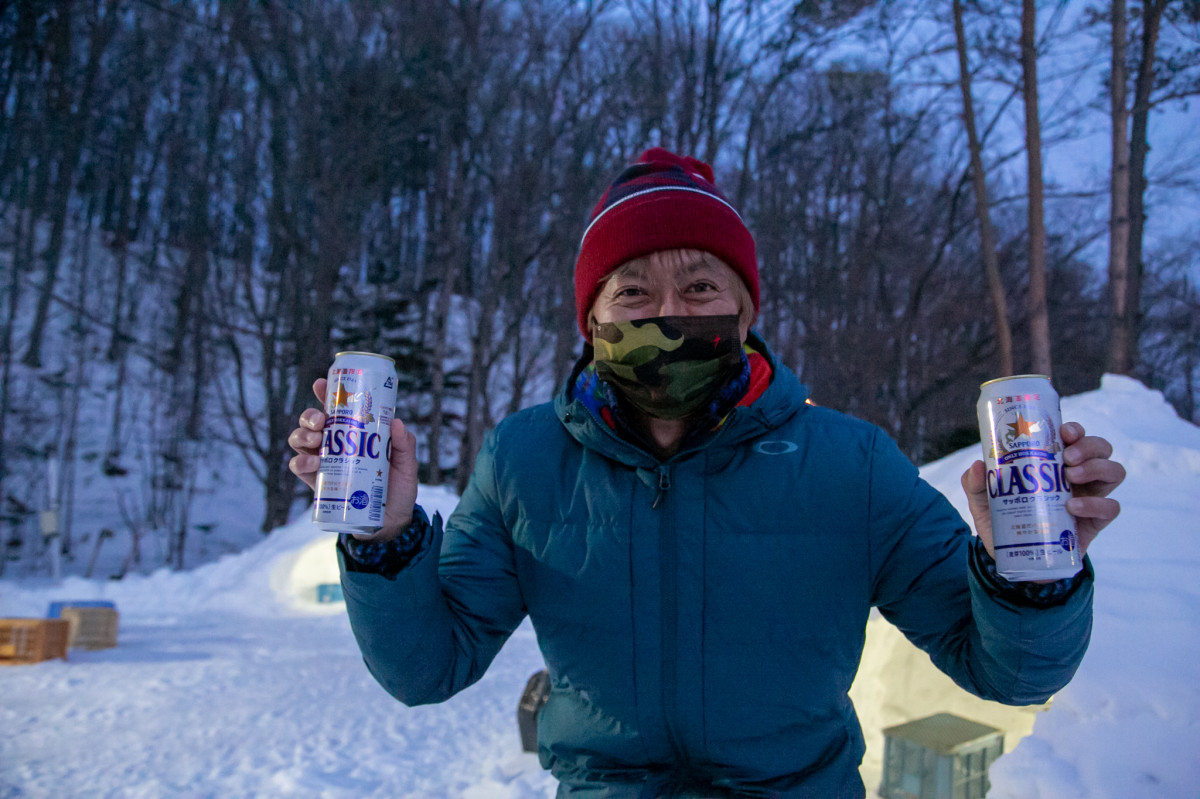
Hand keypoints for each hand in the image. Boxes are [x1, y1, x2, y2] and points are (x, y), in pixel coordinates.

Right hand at [287, 377, 420, 540]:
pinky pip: (299, 467)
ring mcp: (324, 462)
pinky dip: (300, 461)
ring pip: (300, 440)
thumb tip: (396, 423)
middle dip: (310, 415)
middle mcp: (335, 444)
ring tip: (315, 440)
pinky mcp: (318, 483)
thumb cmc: (399, 487)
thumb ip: (404, 444)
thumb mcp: (407, 463)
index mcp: (354, 432)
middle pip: (311, 422)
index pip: (336, 408)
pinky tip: (313, 461)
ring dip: (302, 435)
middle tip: (321, 420)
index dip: (325, 394)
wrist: (391, 522)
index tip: (321, 384)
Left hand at [961, 422, 1125, 561]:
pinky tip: (1073, 507)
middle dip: (1088, 446)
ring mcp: (1090, 497)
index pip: (1074, 436)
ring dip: (1096, 468)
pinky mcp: (1095, 522)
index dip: (1074, 429)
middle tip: (1067, 457)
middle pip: (1101, 448)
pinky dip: (1096, 504)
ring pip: (1114, 471)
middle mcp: (1077, 475)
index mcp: (1054, 462)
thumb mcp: (983, 501)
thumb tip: (978, 465)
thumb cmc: (1003, 521)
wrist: (1013, 560)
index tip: (1063, 432)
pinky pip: (1111, 507)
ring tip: (1070, 477)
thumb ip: (974, 483)